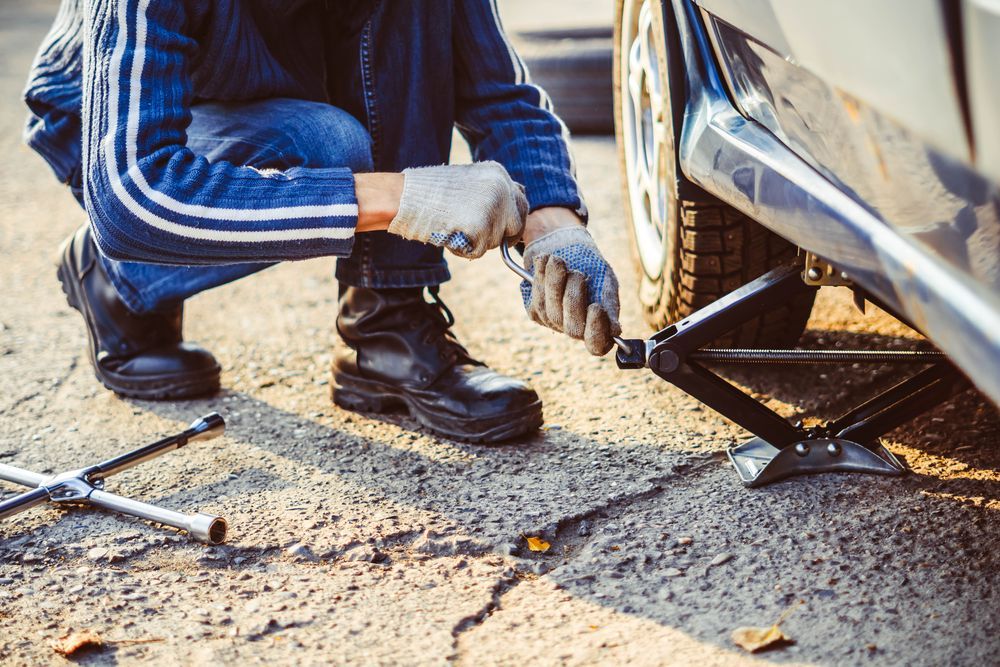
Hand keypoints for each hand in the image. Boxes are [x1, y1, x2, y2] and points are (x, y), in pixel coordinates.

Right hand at [385, 162, 526, 257]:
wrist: (402, 196)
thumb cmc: (427, 193)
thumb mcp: (466, 183)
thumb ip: (489, 194)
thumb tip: (508, 214)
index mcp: (498, 173)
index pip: (520, 202)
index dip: (512, 220)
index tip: (504, 231)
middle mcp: (501, 188)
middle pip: (516, 223)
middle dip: (501, 235)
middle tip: (479, 237)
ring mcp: (493, 207)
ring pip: (496, 241)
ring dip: (477, 242)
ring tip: (452, 227)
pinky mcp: (481, 227)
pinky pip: (478, 252)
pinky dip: (463, 250)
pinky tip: (448, 235)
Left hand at [519, 225, 621, 355]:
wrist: (564, 246)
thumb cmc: (591, 265)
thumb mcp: (605, 279)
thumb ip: (608, 301)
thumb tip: (614, 330)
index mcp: (598, 325)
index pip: (596, 345)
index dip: (596, 332)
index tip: (596, 307)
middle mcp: (575, 329)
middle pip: (572, 329)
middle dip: (573, 299)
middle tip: (577, 275)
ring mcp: (554, 322)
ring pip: (551, 312)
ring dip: (554, 283)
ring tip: (557, 261)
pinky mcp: (535, 312)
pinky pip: (537, 299)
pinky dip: (541, 278)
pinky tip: (545, 262)